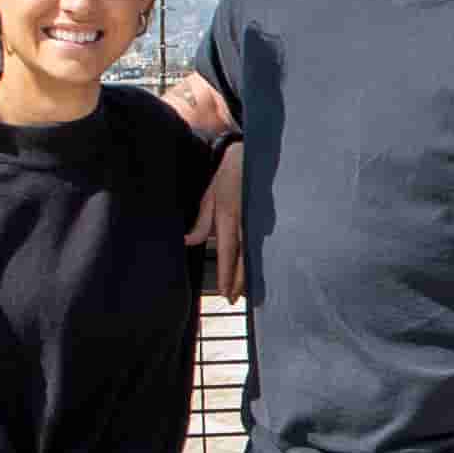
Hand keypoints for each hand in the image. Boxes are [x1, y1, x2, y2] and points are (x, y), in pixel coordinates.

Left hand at [192, 143, 248, 304]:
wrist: (249, 152)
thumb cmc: (226, 172)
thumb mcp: (209, 194)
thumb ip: (201, 221)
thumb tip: (189, 242)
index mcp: (230, 216)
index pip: (228, 253)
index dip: (227, 275)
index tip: (225, 293)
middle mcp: (247, 222)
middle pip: (246, 259)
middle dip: (240, 282)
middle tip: (235, 300)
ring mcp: (258, 220)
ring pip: (254, 253)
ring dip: (250, 274)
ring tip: (246, 291)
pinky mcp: (263, 217)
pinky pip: (259, 242)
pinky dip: (256, 258)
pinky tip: (255, 267)